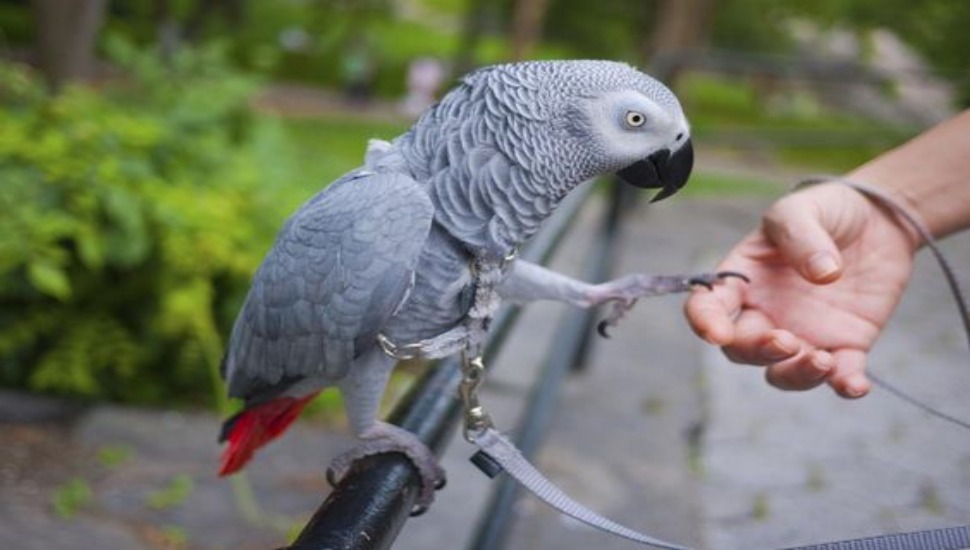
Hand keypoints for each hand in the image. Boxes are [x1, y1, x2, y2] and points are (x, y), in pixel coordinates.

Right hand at [684, 182, 918, 397]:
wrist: (879, 220)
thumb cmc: (826, 211)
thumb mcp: (803, 209)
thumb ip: (802, 236)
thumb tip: (823, 273)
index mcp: (744, 280)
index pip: (708, 307)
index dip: (705, 323)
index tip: (718, 333)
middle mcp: (766, 313)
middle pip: (742, 350)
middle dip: (758, 352)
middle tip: (786, 340)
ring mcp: (804, 334)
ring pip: (783, 373)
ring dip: (797, 375)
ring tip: (824, 362)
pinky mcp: (844, 346)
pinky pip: (839, 376)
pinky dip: (844, 386)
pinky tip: (854, 386)